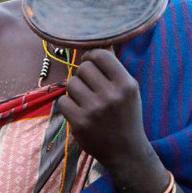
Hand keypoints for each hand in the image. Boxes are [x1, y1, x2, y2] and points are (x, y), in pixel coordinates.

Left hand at [57, 48, 151, 170]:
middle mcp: (112, 96)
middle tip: (90, 87)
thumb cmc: (125, 115)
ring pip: (71, 83)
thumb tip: (99, 40)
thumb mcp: (128, 90)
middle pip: (83, 68)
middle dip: (84, 75)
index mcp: (127, 84)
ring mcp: (95, 110)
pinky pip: (63, 101)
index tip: (91, 65)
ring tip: (86, 101)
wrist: (126, 152)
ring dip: (75, 90)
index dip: (92, 57)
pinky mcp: (80, 123)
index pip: (100, 55)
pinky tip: (79, 112)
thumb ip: (113, 67)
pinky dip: (68, 105)